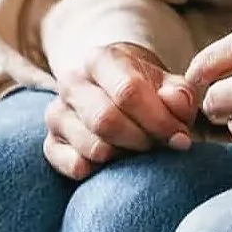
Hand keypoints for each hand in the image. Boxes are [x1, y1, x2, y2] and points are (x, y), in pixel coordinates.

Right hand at [43, 43, 196, 180]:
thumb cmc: (151, 92)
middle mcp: (72, 82)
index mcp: (101, 60)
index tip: (180, 137)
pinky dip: (99, 171)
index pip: (128, 92)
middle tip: (157, 145)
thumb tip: (175, 104)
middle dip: (141, 140)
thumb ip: (180, 95)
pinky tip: (114, 162)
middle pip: (107, 121)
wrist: (120, 94)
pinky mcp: (51, 143)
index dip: (160, 121)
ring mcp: (57, 113)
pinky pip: (72, 165)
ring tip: (137, 150)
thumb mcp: (171, 87)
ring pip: (92, 147)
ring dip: (124, 157)